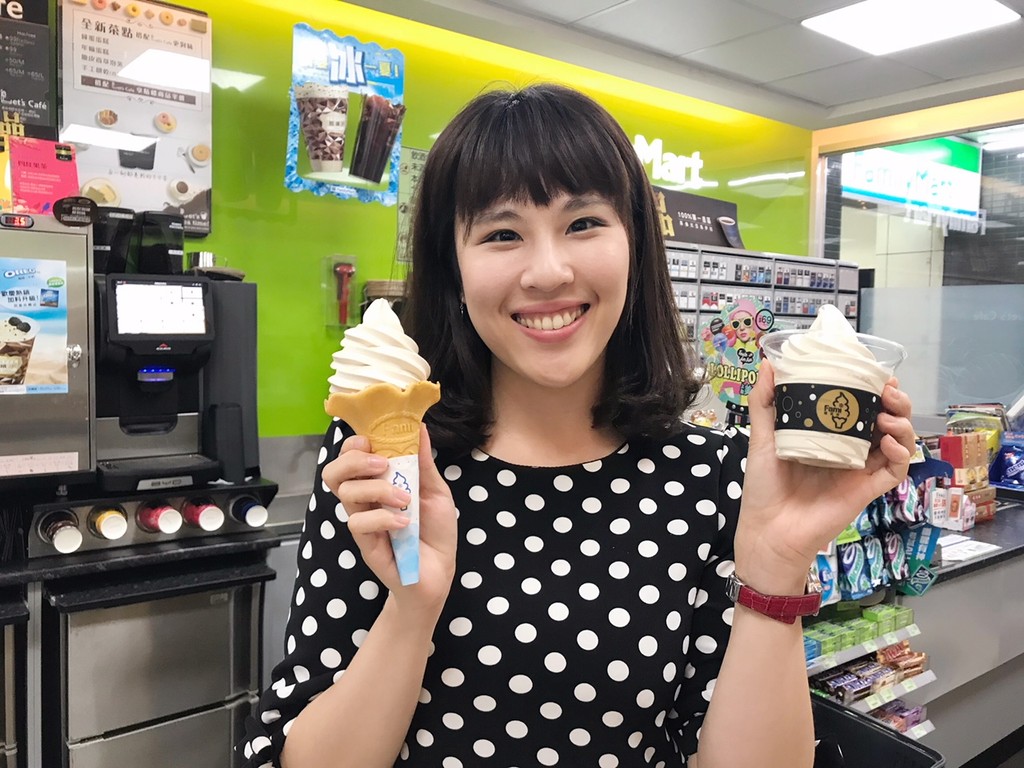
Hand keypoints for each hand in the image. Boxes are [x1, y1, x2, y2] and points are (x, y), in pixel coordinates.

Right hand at [322, 425, 456, 617]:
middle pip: (333, 473)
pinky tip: (405, 524)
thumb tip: (418, 426)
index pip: (348, 457)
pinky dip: (384, 518)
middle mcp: (364, 500)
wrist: (440, 571)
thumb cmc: (435, 531)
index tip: (374, 441)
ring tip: (404, 498)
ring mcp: (363, 522)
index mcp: (377, 483)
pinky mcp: (365, 544)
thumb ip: (423, 461)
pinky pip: (360, 523)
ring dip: (377, 488)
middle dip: (353, 460)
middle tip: (382, 464)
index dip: (353, 444)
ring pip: (346, 494)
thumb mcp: (436, 491)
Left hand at [735, 360, 915, 593]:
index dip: (873, 388)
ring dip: (902, 424)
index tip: (874, 372)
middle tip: (887, 390)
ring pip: (898, 443)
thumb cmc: (765, 486)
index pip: (861, 406)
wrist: (767, 530)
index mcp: (828, 435)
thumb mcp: (762, 437)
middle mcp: (850, 450)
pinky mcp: (867, 491)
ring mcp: (861, 470)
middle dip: (895, 401)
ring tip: (890, 414)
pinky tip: (891, 443)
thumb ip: (765, 402)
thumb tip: (769, 364)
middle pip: (887, 421)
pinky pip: (894, 472)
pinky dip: (900, 455)